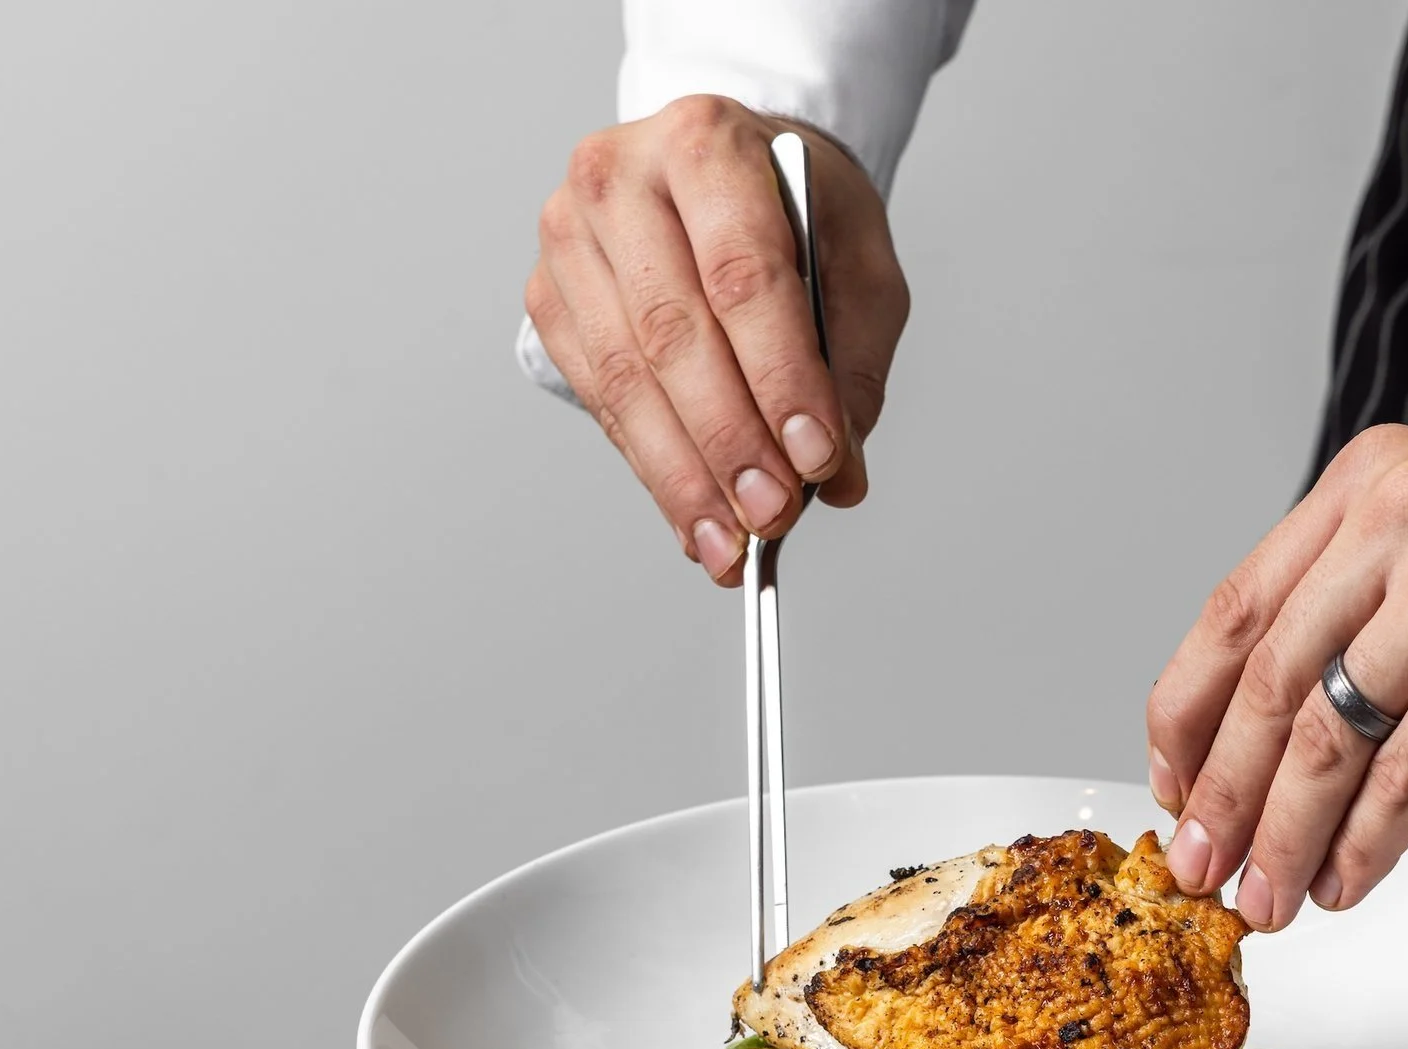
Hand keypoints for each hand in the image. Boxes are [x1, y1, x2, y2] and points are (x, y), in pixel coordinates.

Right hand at [527, 97, 909, 584]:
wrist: (725, 171)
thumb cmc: (794, 208)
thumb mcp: (857, 264)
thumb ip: (854, 365)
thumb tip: (837, 474)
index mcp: (706, 144)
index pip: (741, 273)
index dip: (779, 374)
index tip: (816, 457)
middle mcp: (619, 178)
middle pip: (672, 332)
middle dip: (730, 442)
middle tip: (774, 516)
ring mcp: (570, 238)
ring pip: (626, 377)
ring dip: (684, 475)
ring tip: (733, 544)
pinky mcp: (550, 297)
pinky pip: (602, 400)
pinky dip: (653, 468)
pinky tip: (695, 518)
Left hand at [1144, 425, 1407, 928]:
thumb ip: (1350, 629)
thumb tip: (1238, 754)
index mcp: (1370, 484)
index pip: (1236, 610)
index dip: (1188, 716)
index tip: (1173, 788)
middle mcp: (1404, 514)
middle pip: (1269, 680)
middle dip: (1226, 795)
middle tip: (1201, 868)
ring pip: (1326, 735)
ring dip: (1285, 836)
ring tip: (1268, 899)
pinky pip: (1402, 775)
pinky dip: (1363, 845)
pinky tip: (1345, 885)